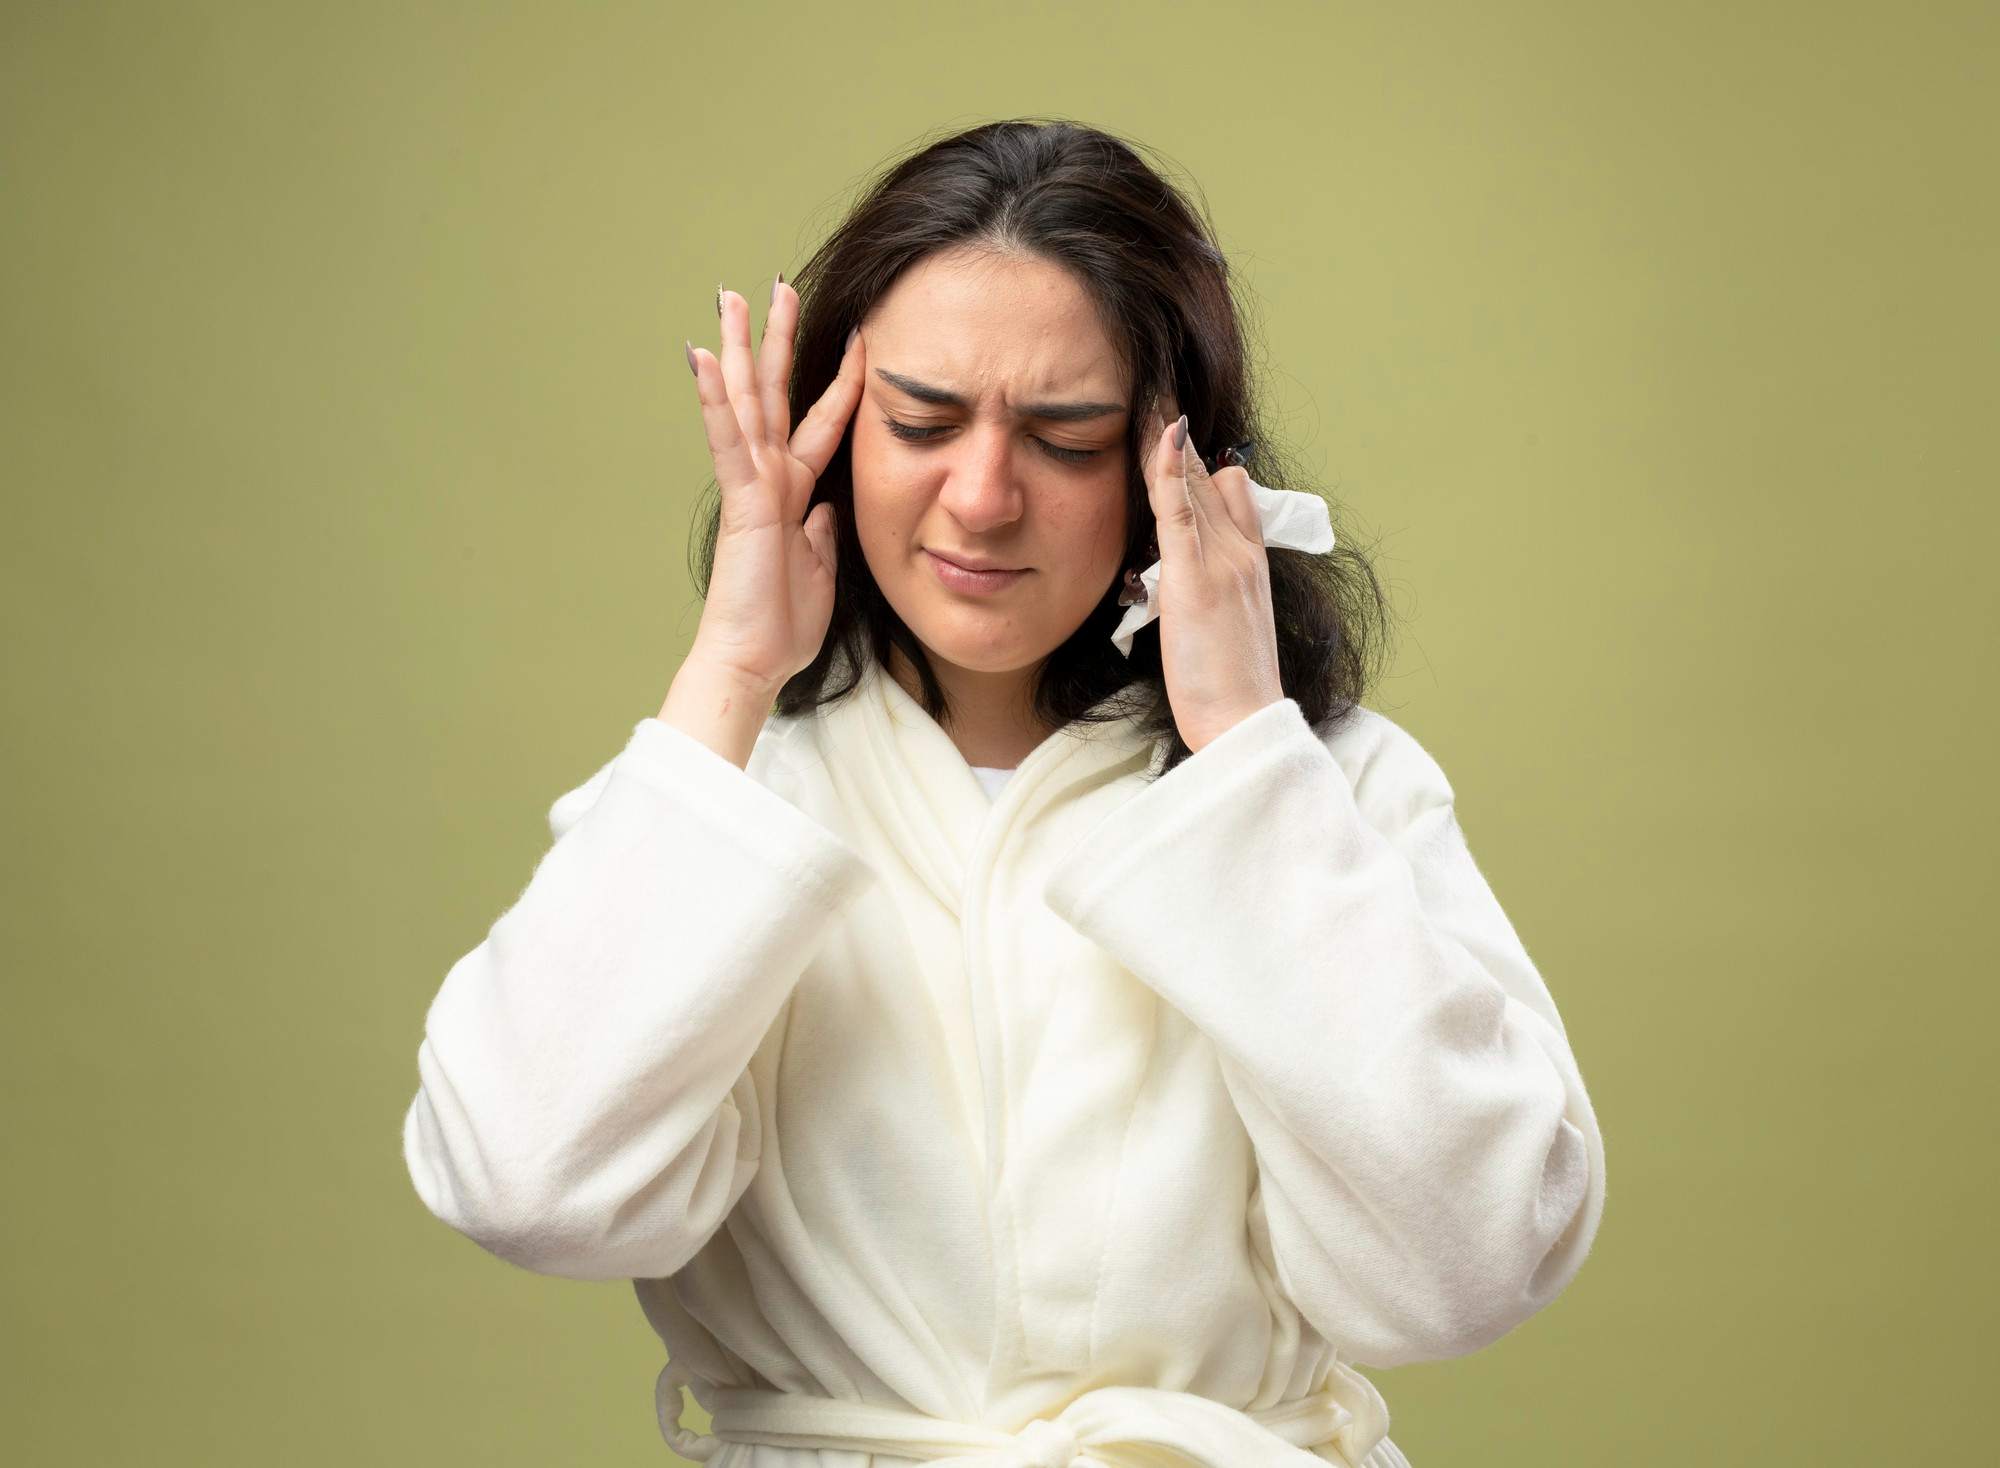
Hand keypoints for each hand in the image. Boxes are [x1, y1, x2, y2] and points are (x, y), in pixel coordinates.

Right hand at [660, 282, 863, 765]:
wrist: (753, 660)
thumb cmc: (782, 625)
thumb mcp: (823, 568)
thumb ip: (824, 531)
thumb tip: (828, 507)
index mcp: (793, 493)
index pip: (820, 423)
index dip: (839, 382)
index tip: (856, 339)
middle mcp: (769, 479)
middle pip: (772, 394)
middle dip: (774, 340)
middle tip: (774, 287)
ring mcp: (751, 485)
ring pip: (744, 401)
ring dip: (738, 348)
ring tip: (733, 297)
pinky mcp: (740, 500)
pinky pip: (726, 439)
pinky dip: (714, 399)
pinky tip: (701, 358)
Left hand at [1142, 403, 1283, 751]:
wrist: (1246, 724)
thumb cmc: (1231, 691)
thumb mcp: (1225, 630)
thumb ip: (1209, 594)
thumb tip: (1182, 577)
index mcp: (1251, 566)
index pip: (1231, 492)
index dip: (1202, 462)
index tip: (1177, 432)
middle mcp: (1242, 554)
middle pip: (1211, 477)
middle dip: (1183, 440)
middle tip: (1156, 395)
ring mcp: (1223, 562)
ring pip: (1194, 483)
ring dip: (1172, 440)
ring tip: (1151, 396)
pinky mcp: (1197, 577)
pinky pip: (1180, 509)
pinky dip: (1168, 469)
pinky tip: (1160, 436)